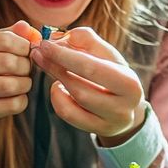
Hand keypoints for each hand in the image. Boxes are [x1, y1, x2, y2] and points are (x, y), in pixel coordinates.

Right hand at [0, 21, 40, 144]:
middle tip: (27, 71)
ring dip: (25, 85)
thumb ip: (13, 35)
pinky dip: (22, 101)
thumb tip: (28, 28)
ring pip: (9, 85)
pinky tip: (17, 97)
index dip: (25, 46)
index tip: (28, 53)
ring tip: (23, 83)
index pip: (5, 40)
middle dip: (26, 67)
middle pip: (8, 62)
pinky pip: (10, 105)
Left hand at [30, 27, 145, 144]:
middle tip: (38, 53)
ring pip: (72, 101)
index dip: (64, 56)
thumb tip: (57, 38)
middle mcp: (122, 108)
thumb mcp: (106, 53)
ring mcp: (109, 123)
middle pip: (79, 88)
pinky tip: (60, 86)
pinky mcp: (96, 130)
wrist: (126, 104)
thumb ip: (85, 39)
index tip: (45, 44)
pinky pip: (67, 113)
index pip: (91, 68)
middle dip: (56, 67)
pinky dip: (57, 97)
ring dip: (57, 79)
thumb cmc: (113, 72)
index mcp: (130, 84)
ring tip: (51, 65)